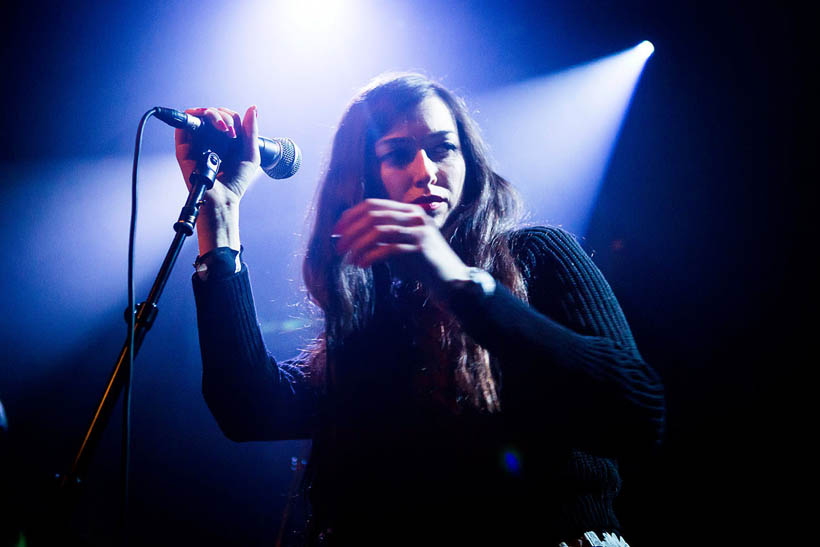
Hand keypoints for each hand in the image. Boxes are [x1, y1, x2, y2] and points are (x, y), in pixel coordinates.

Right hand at [174, 106, 259, 202]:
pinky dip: (192, 118)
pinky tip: (205, 122)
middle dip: (223, 116)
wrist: (224, 198)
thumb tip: (252, 109)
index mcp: (224, 139)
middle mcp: (210, 139)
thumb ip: (251, 131)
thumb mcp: (251, 153)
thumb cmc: (236, 181)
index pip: (225, 116)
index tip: (236, 133)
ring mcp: (196, 143)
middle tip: (230, 132)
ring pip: (199, 116)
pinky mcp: (184, 150)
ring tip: (222, 128)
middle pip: (212, 113)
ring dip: (211, 115)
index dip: (231, 117)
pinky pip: (183, 128)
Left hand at [332, 198, 470, 293]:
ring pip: (379, 230)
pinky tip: (362, 265)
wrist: (450, 280)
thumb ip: (379, 238)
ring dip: (358, 244)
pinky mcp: (421, 248)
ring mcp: (419, 230)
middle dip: (351, 231)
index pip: (372, 204)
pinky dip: (371, 256)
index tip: (335, 231)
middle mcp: (414, 216)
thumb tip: (346, 237)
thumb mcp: (398, 245)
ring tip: (348, 258)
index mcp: (408, 210)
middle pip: (373, 215)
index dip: (350, 216)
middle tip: (338, 247)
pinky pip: (389, 248)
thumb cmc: (421, 264)